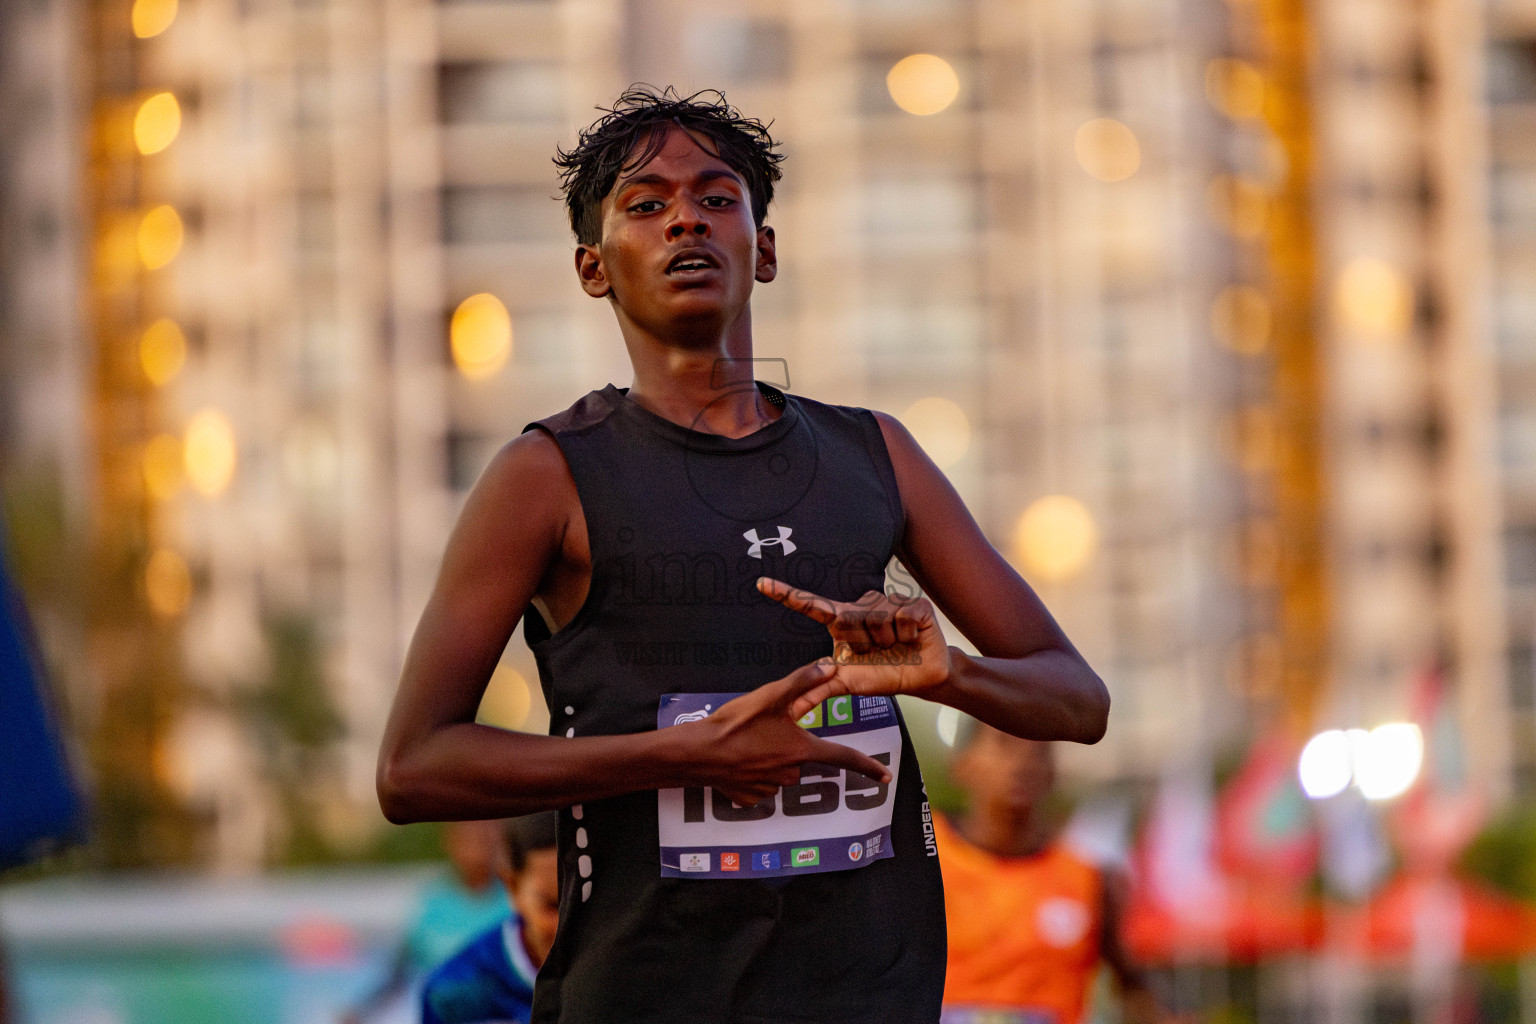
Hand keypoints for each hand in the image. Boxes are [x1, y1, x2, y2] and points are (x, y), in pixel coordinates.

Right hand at [674, 659, 891, 805]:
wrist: (696, 753)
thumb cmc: (734, 725)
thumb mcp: (770, 696)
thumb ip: (802, 681)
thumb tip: (830, 667)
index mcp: (801, 750)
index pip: (844, 758)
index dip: (867, 766)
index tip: (885, 775)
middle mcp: (790, 773)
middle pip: (800, 757)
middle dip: (787, 744)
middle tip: (763, 730)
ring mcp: (769, 789)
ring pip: (778, 770)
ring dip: (767, 756)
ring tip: (745, 741)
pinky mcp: (748, 798)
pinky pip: (756, 783)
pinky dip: (749, 770)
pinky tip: (736, 759)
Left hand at [756, 579, 951, 718]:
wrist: (922, 679)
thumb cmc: (883, 676)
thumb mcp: (848, 683)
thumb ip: (819, 691)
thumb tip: (791, 710)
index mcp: (843, 622)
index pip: (811, 605)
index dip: (786, 594)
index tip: (760, 584)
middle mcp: (863, 607)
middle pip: (851, 618)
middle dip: (864, 643)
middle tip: (878, 652)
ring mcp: (889, 601)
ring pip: (877, 618)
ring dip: (888, 641)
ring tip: (898, 646)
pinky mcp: (914, 604)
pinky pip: (902, 616)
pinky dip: (906, 635)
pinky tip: (911, 639)